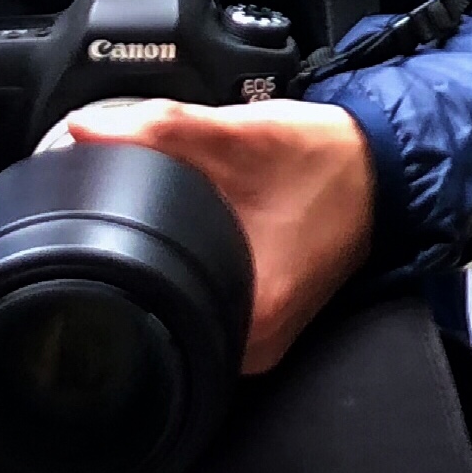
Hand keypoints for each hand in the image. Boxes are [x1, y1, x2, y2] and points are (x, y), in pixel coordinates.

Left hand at [52, 99, 378, 371]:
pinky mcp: (270, 321)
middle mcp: (260, 344)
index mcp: (251, 315)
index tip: (100, 244)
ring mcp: (267, 339)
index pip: (154, 321)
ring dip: (170, 279)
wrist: (386, 166)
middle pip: (165, 324)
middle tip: (133, 227)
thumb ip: (163, 128)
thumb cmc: (328, 160)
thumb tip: (85, 130)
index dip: (116, 276)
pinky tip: (199, 246)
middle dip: (140, 274)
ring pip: (188, 319)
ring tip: (170, 233)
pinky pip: (213, 310)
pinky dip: (199, 279)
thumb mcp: (241, 135)